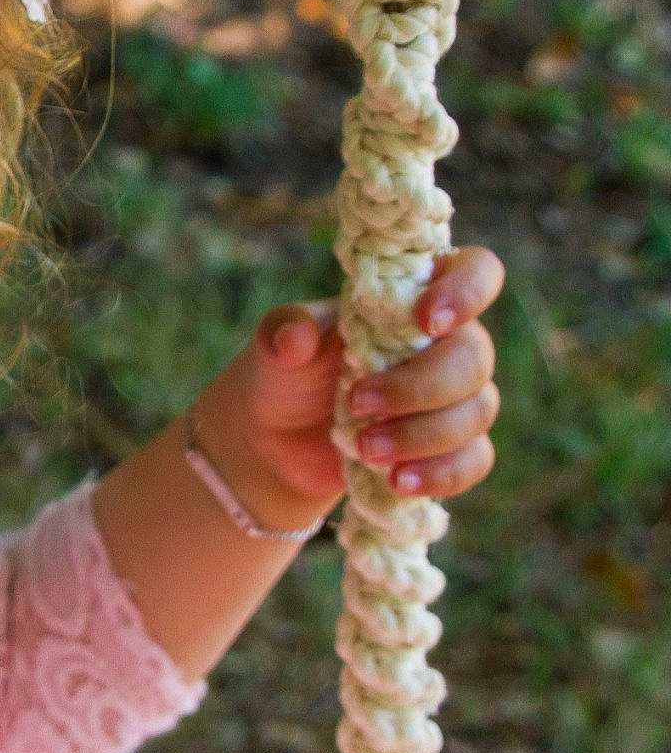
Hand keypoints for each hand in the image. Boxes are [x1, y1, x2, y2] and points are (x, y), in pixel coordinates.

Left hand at [228, 246, 504, 504]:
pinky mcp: (450, 448)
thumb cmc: (285, 374)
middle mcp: (445, 344)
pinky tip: (397, 481)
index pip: (475, 271)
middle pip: (474, 357)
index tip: (425, 321)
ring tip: (364, 448)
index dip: (467, 290)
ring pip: (477, 412)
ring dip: (422, 435)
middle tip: (357, 403)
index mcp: (411, 299)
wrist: (274, 441)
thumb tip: (296, 336)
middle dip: (419, 387)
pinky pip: (474, 460)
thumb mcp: (274, 346)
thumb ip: (283, 331)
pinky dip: (439, 473)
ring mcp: (453, 398)